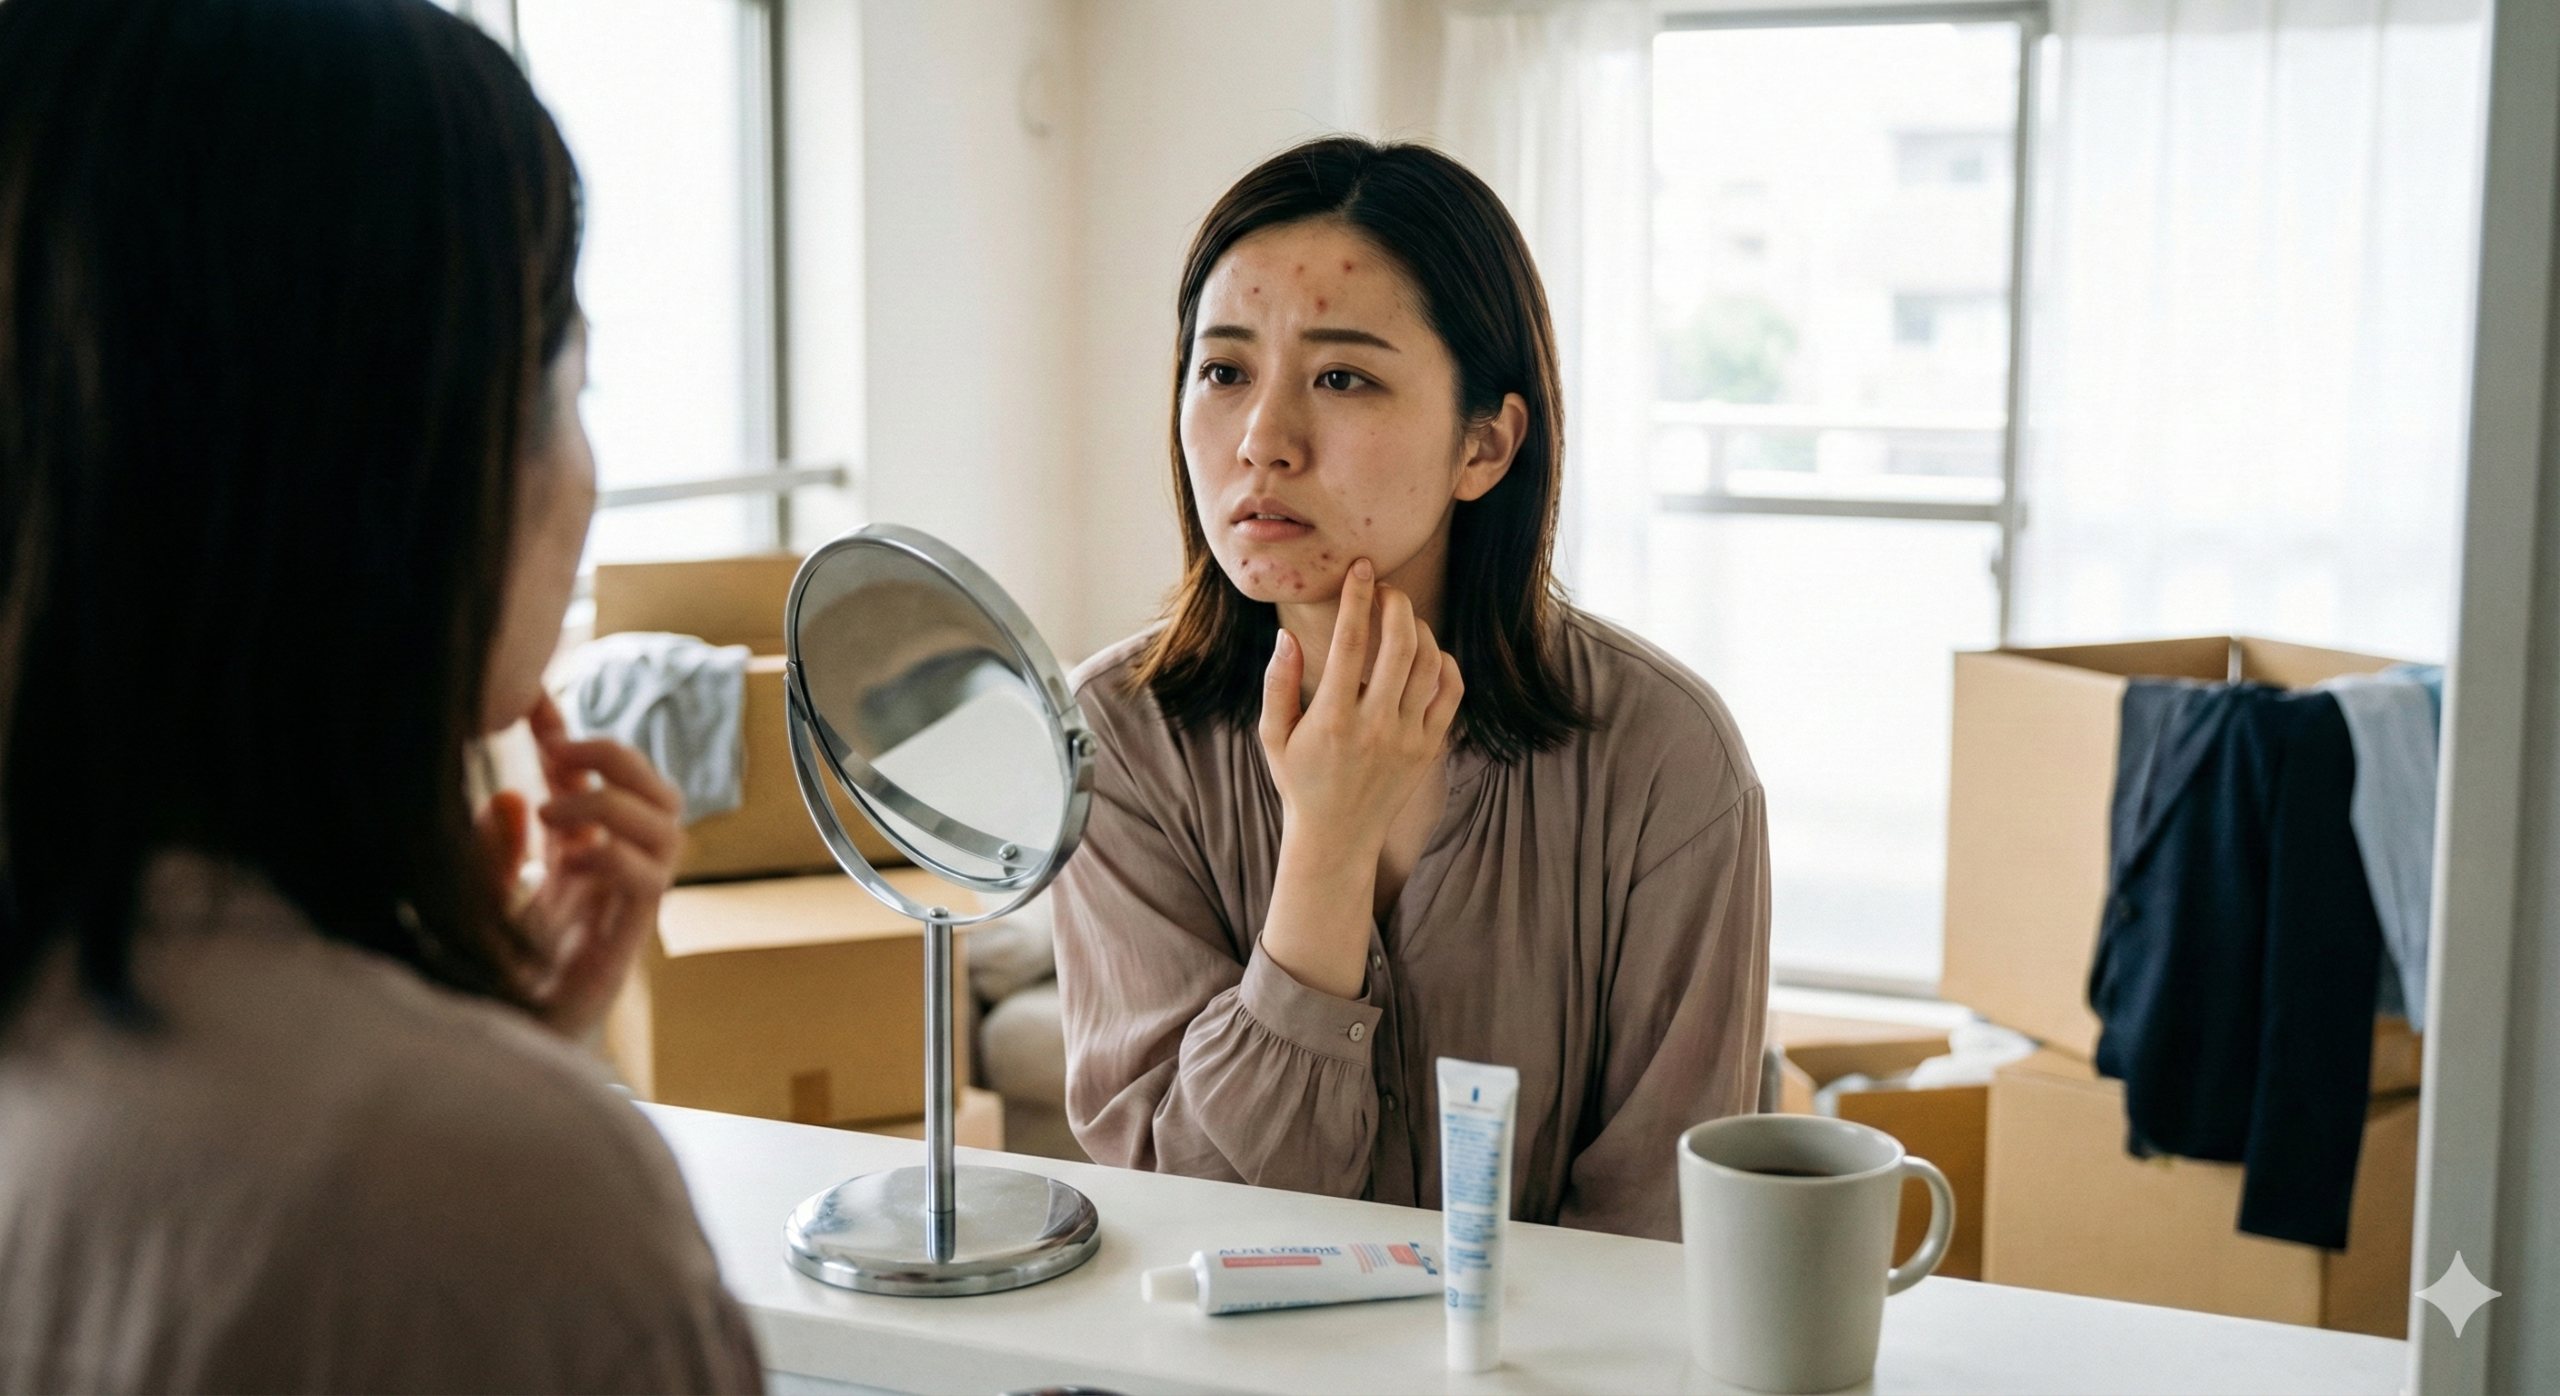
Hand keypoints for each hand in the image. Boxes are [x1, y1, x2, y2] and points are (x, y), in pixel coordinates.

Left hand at [477, 694, 684, 1038]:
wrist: (496, 1042)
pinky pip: (650, 880)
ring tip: (558, 808)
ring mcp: (624, 903)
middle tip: (564, 753)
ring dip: (615, 803)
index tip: (531, 695)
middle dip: (618, 757)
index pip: (589, 779)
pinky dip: (616, 853)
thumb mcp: (474, 891)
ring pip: (667, 827)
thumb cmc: (485, 971)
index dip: (567, 733)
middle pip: (656, 791)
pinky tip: (573, 856)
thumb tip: (516, 794)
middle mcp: (611, 870)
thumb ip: (491, 845)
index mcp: (575, 852)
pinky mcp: (627, 938)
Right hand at [1253, 559, 1461, 997]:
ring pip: (1430, 665)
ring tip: (1402, 620)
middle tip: (1385, 589)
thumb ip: (1278, 684)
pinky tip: (1428, 653)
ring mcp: (1408, 738)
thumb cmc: (1300, 780)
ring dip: (1420, 630)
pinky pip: (1450, 694)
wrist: (1338, 836)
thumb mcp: (1274, 736)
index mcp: (1333, 719)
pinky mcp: (1430, 748)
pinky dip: (1445, 664)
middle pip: (1400, 646)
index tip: (1360, 569)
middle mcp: (1375, 726)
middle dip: (1396, 604)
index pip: (1351, 643)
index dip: (1357, 598)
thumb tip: (1287, 635)